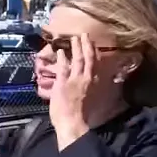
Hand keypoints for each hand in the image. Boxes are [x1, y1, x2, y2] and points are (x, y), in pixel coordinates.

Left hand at [50, 35, 98, 149]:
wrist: (73, 122)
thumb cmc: (82, 115)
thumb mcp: (91, 100)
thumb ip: (89, 88)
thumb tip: (89, 84)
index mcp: (94, 83)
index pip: (95, 65)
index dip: (94, 53)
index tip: (92, 44)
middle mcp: (87, 79)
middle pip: (88, 58)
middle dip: (87, 45)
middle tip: (85, 34)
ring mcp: (75, 80)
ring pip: (78, 60)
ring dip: (76, 48)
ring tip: (74, 38)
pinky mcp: (63, 83)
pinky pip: (64, 67)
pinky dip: (63, 58)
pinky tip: (61, 51)